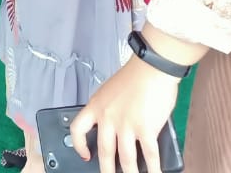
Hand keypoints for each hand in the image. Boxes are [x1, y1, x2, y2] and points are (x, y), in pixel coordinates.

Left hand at [70, 57, 180, 172]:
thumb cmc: (134, 76)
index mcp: (96, 106)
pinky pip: (149, 155)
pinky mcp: (145, 129)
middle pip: (104, 151)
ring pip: (125, 158)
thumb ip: (109, 110)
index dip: (78, 145)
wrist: (150, 68)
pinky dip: (153, 169)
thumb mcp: (109, 91)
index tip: (84, 155)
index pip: (77, 128)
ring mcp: (126, 125)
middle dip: (107, 169)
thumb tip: (117, 129)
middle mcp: (107, 118)